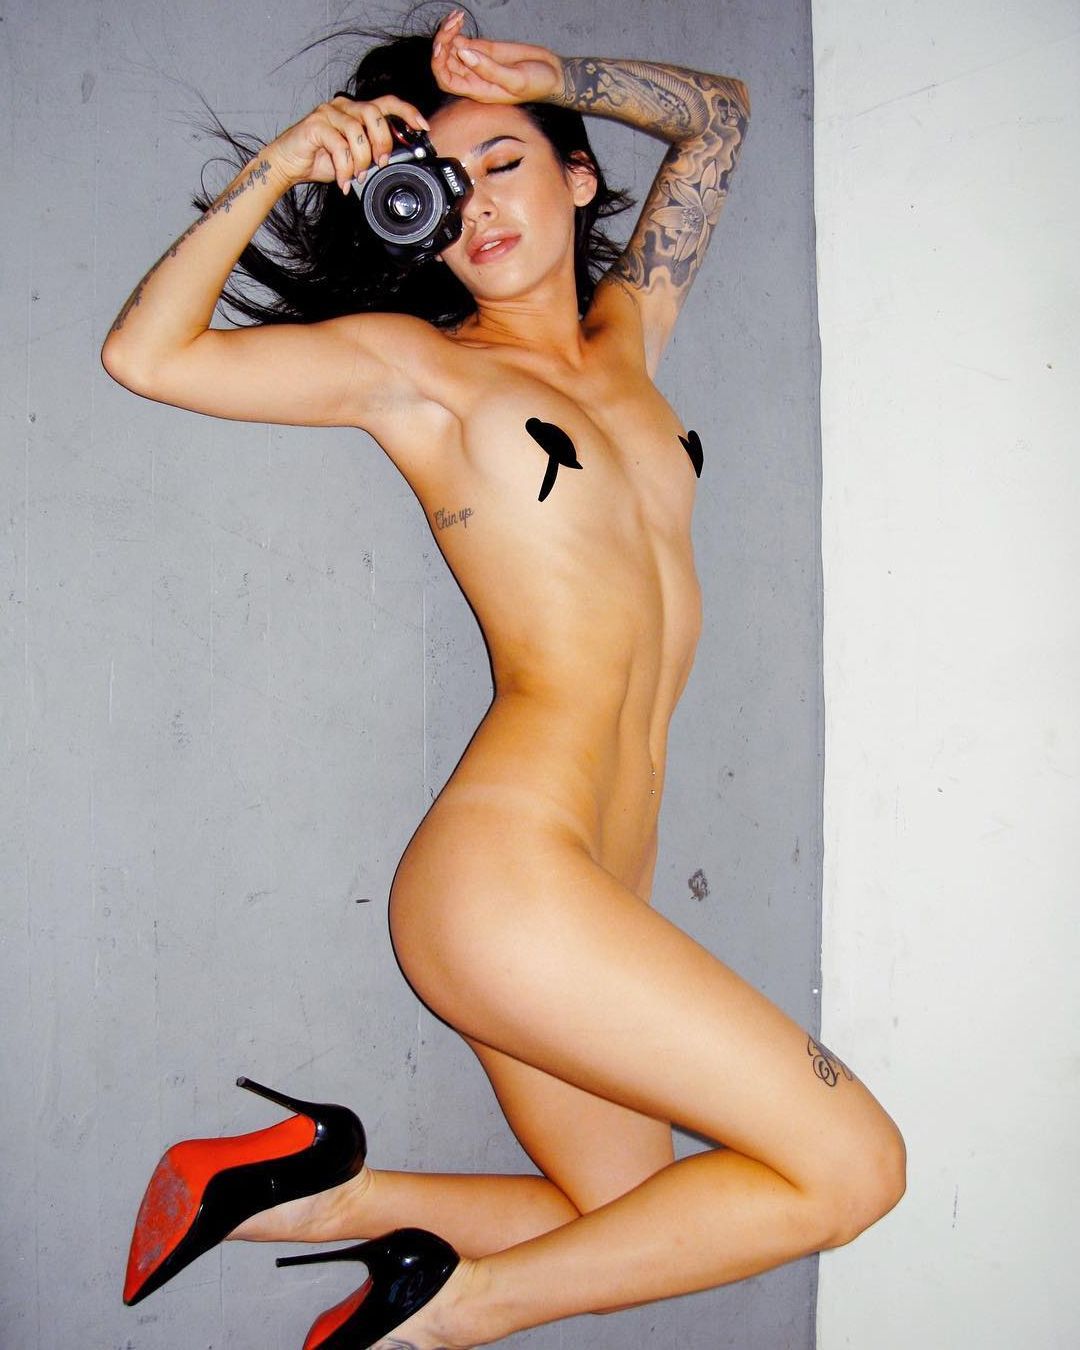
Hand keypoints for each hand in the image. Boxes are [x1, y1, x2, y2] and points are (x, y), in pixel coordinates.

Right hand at [265, 95, 429, 194]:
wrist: (287, 166)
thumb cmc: (319, 160)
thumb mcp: (352, 159)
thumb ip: (370, 154)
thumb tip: (390, 163)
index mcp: (355, 112)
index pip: (386, 103)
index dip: (407, 112)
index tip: (422, 126)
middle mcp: (343, 107)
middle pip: (374, 114)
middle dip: (382, 142)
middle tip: (380, 163)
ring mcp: (328, 113)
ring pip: (357, 131)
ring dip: (361, 160)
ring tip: (357, 176)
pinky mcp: (314, 125)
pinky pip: (338, 146)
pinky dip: (344, 168)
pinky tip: (343, 180)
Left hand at [432, 9, 562, 104]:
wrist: (552, 74)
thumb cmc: (537, 84)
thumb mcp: (516, 80)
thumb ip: (490, 69)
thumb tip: (464, 53)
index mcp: (477, 90)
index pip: (446, 80)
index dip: (439, 64)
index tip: (443, 46)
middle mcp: (473, 77)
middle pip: (444, 62)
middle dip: (442, 43)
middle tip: (452, 25)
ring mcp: (477, 61)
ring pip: (450, 48)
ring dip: (448, 32)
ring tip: (457, 18)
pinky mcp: (483, 48)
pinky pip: (462, 38)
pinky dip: (456, 28)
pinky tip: (459, 16)